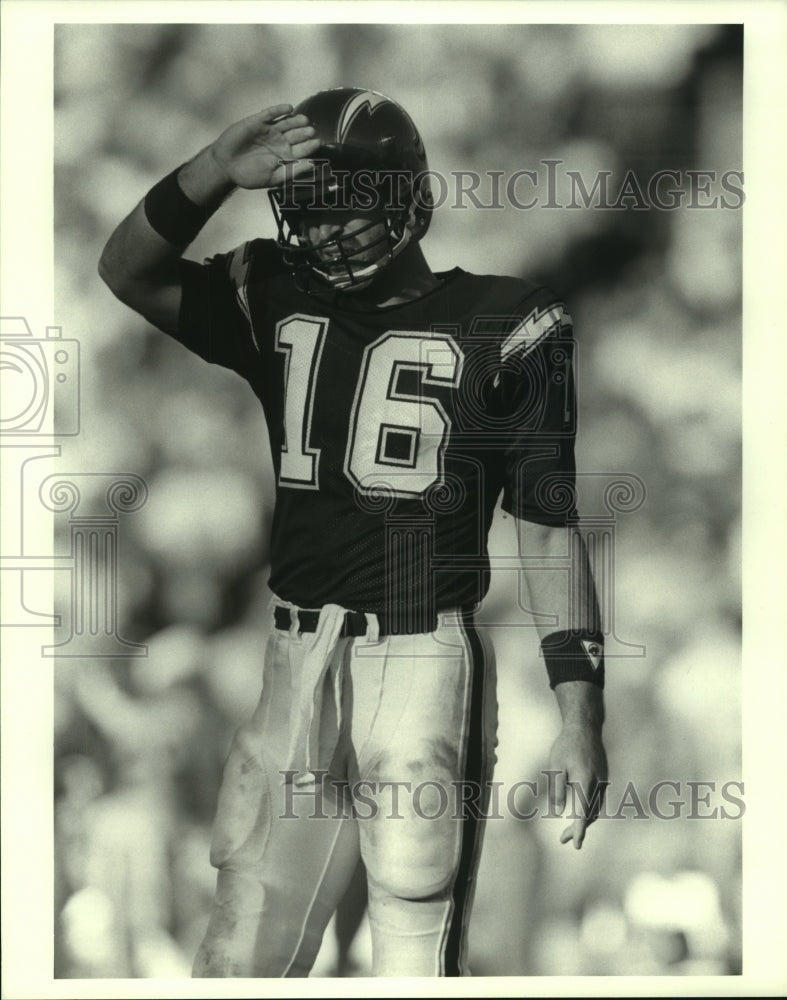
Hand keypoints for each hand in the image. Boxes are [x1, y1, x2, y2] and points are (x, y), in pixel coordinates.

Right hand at [209, 104, 319, 189]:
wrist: (226, 166)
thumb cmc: (249, 175)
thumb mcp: (273, 178)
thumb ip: (292, 171)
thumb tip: (312, 166)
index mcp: (285, 156)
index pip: (302, 150)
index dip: (309, 146)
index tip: (317, 143)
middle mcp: (280, 142)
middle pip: (296, 135)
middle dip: (304, 132)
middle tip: (311, 131)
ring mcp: (270, 130)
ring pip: (287, 123)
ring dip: (296, 121)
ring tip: (304, 120)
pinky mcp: (258, 121)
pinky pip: (271, 113)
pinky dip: (280, 110)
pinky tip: (289, 108)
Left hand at [548, 712, 607, 849]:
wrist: (585, 728)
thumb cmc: (566, 746)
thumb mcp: (555, 766)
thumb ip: (557, 789)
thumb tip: (558, 811)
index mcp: (585, 781)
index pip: (583, 811)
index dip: (579, 830)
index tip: (576, 845)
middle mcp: (598, 783)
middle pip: (591, 814)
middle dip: (579, 829)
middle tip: (563, 840)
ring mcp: (603, 781)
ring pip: (596, 808)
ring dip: (585, 821)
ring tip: (569, 831)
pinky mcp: (604, 778)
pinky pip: (598, 799)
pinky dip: (590, 809)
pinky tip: (580, 812)